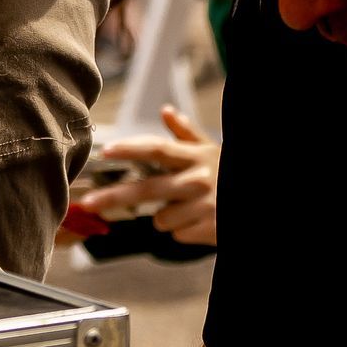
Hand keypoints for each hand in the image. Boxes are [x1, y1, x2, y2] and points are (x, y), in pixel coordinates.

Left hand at [77, 109, 218, 245]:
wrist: (258, 199)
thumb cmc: (229, 174)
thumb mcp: (212, 151)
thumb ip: (187, 133)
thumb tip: (167, 111)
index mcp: (195, 157)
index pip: (158, 149)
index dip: (131, 148)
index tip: (106, 150)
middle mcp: (198, 179)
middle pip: (148, 189)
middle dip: (114, 197)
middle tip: (88, 203)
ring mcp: (205, 206)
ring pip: (161, 218)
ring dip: (167, 217)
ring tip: (189, 208)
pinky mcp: (211, 230)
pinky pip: (178, 235)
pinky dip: (184, 231)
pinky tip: (201, 222)